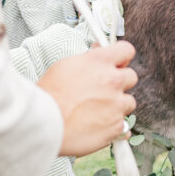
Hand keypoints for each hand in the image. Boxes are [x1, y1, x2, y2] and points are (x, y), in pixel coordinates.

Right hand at [37, 41, 138, 156]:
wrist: (43, 124)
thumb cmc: (48, 95)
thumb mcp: (65, 65)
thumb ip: (88, 60)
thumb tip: (99, 52)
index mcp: (99, 61)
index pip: (126, 50)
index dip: (122, 57)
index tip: (118, 63)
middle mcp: (112, 80)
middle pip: (131, 77)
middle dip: (120, 83)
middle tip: (103, 90)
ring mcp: (117, 104)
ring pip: (129, 101)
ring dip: (117, 105)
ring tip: (96, 111)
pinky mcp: (117, 125)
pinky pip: (124, 124)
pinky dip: (113, 125)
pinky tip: (97, 125)